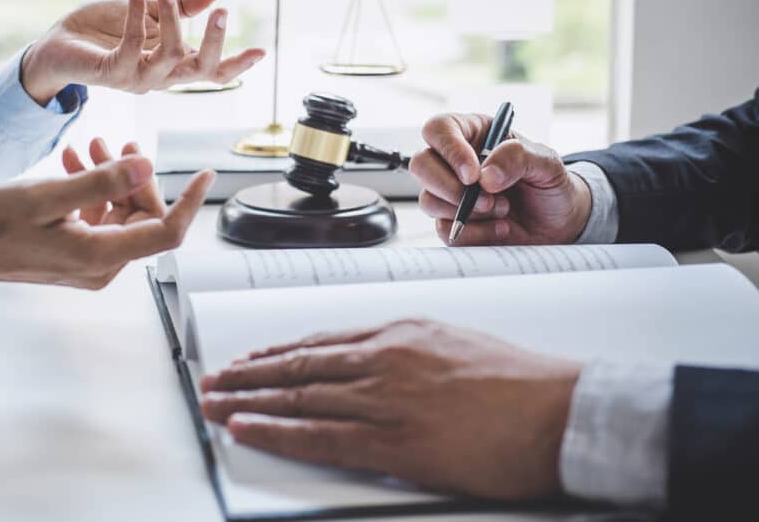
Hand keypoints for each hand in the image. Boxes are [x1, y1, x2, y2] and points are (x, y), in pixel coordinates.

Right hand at [0, 150, 214, 304]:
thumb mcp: (47, 195)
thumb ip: (100, 181)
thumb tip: (146, 166)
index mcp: (100, 256)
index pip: (167, 231)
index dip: (189, 201)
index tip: (205, 173)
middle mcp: (102, 265)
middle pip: (144, 217)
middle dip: (134, 176)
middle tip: (115, 142)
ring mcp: (90, 262)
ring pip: (122, 214)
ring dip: (111, 179)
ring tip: (89, 146)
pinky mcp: (78, 254)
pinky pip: (100, 219)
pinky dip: (93, 190)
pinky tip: (75, 163)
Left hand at [20, 0, 265, 103]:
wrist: (56, 44)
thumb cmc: (102, 30)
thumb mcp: (149, 11)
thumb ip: (182, 7)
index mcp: (172, 65)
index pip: (211, 72)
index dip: (237, 64)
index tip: (261, 50)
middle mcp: (159, 77)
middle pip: (199, 70)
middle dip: (213, 43)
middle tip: (223, 12)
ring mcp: (135, 79)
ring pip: (168, 56)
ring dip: (173, 20)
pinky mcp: (110, 72)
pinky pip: (131, 45)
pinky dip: (137, 12)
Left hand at [200, 320, 581, 500]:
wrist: (559, 409)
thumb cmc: (520, 381)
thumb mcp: (455, 343)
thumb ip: (408, 352)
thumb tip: (375, 364)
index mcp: (399, 332)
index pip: (321, 343)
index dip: (277, 354)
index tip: (251, 361)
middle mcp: (382, 358)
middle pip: (298, 367)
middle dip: (248, 375)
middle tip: (213, 380)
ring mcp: (383, 398)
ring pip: (297, 398)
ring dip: (247, 401)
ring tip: (214, 403)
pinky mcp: (391, 440)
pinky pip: (317, 436)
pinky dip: (274, 431)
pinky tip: (245, 429)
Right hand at [410, 113, 592, 244]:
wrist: (560, 223)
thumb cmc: (549, 185)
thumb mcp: (547, 162)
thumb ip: (518, 157)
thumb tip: (485, 175)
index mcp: (473, 134)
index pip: (439, 130)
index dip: (449, 150)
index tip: (473, 174)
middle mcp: (454, 162)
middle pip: (421, 164)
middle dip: (450, 187)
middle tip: (485, 199)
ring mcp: (449, 194)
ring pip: (428, 200)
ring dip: (467, 211)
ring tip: (502, 209)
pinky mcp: (452, 223)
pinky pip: (443, 230)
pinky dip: (475, 234)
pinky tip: (499, 227)